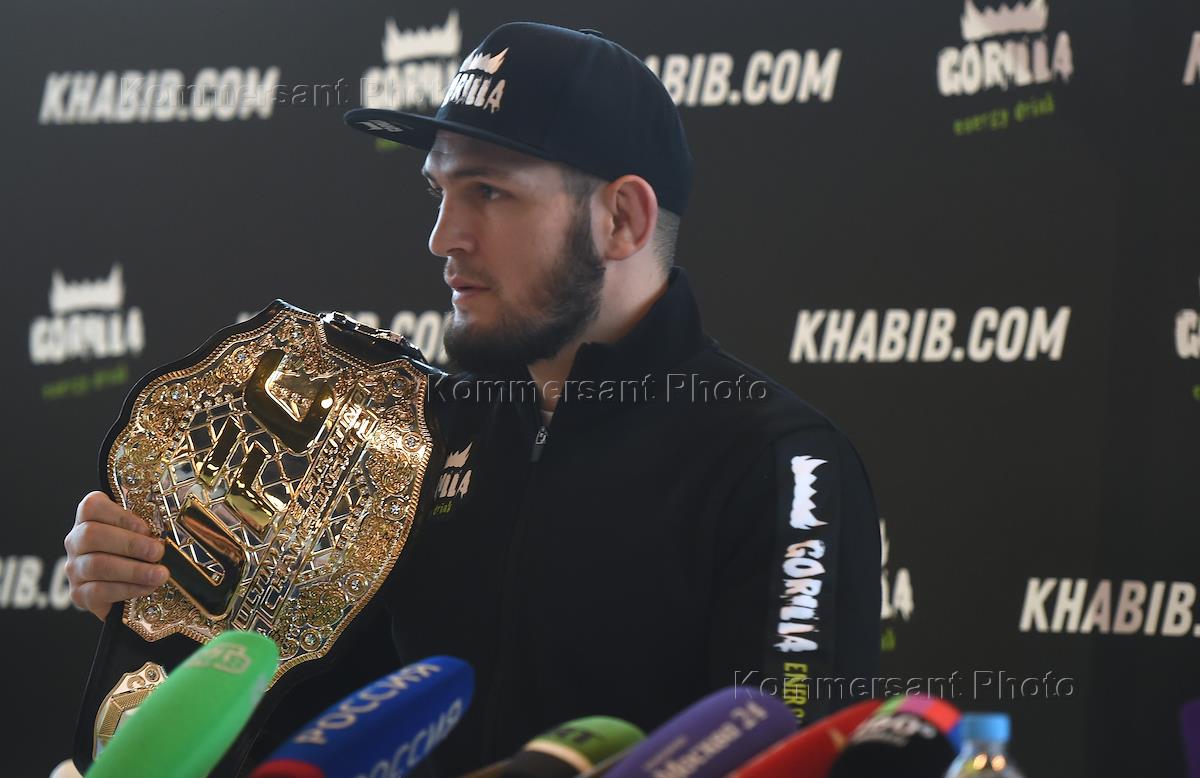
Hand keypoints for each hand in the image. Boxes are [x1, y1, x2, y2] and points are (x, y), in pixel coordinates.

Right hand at [64, 491, 167, 619]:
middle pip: (92, 535)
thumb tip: (169, 529)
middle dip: (130, 544)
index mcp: (89, 519)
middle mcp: (76, 541)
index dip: (120, 515)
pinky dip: (127, 589)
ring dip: (134, 570)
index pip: (92, 506)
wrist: (119, 591)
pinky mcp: (78, 594)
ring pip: (97, 565)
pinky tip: (148, 588)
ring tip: (161, 574)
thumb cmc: (134, 554)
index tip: (146, 528)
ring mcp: (74, 568)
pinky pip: (98, 591)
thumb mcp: (139, 535)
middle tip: (158, 552)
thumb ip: (146, 527)